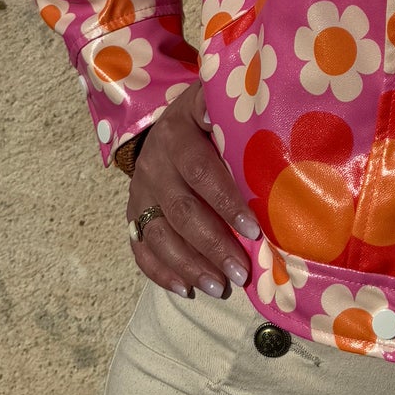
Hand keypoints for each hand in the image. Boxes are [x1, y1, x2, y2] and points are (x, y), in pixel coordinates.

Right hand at [125, 82, 260, 298]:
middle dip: (212, 245)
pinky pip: (140, 246)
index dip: (226, 202)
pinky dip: (161, 271)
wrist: (169, 121)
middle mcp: (154, 163)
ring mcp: (140, 190)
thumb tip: (261, 117)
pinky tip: (186, 288)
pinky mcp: (133, 211)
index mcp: (178, 134)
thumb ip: (235, 116)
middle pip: (181, 210)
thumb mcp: (218, 105)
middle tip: (241, 272)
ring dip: (189, 265)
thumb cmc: (210, 119)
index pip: (201, 171)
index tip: (254, 230)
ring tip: (219, 287)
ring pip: (159, 234)